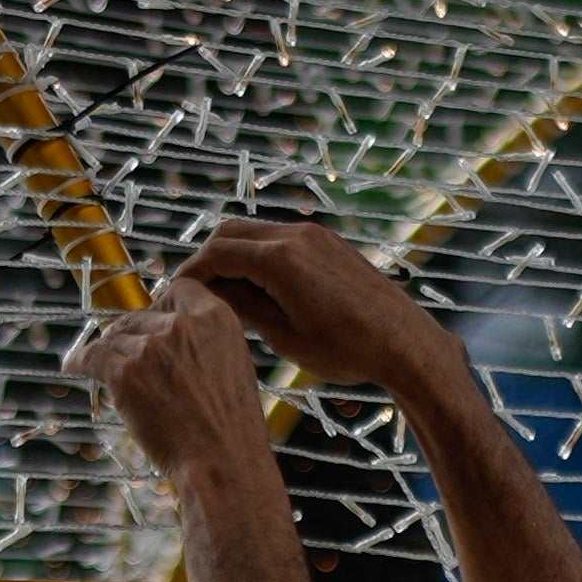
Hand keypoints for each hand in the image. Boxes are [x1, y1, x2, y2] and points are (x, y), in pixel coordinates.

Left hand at [75, 288, 267, 479]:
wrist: (221, 460)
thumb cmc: (232, 428)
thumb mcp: (236, 367)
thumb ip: (207, 344)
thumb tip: (179, 341)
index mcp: (216, 319)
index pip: (180, 290)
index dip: (162, 305)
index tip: (152, 319)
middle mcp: (182, 325)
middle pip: (141, 315)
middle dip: (130, 331)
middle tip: (123, 349)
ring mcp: (151, 348)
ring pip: (116, 337)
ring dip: (106, 349)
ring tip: (97, 360)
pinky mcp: (126, 374)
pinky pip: (93, 357)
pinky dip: (80, 361)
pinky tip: (74, 365)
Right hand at [181, 218, 460, 409]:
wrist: (404, 342)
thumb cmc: (348, 349)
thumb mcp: (285, 337)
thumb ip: (245, 309)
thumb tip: (211, 296)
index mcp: (279, 259)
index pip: (216, 253)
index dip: (190, 273)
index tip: (177, 294)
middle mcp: (295, 236)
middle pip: (230, 233)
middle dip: (208, 260)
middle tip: (195, 293)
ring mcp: (315, 235)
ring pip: (255, 232)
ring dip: (234, 256)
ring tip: (226, 294)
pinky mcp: (329, 242)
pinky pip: (281, 239)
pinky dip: (260, 256)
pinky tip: (260, 288)